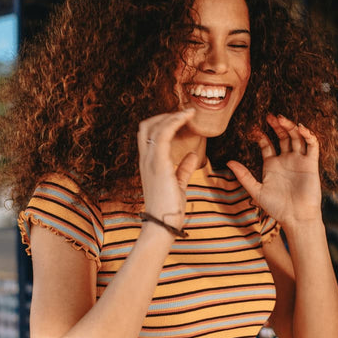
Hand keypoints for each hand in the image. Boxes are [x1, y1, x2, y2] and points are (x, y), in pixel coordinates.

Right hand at [137, 108, 199, 228]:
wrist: (162, 225)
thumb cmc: (169, 209)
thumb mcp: (178, 184)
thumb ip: (183, 169)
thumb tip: (192, 155)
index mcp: (148, 164)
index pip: (148, 135)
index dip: (162, 122)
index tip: (180, 119)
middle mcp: (145, 159)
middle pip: (146, 126)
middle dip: (164, 115)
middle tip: (184, 114)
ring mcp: (150, 161)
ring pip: (154, 126)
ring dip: (172, 115)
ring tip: (189, 112)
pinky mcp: (159, 163)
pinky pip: (164, 133)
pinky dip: (175, 121)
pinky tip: (188, 116)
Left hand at [227, 114, 321, 226]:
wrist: (296, 217)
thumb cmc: (276, 207)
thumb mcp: (256, 190)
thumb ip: (243, 176)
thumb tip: (228, 161)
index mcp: (271, 165)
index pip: (266, 144)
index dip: (261, 134)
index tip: (254, 128)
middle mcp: (286, 160)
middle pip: (282, 136)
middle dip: (277, 125)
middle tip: (270, 116)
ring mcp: (299, 161)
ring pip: (296, 137)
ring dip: (291, 126)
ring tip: (283, 119)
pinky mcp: (311, 164)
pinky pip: (312, 146)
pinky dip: (308, 135)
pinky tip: (301, 129)